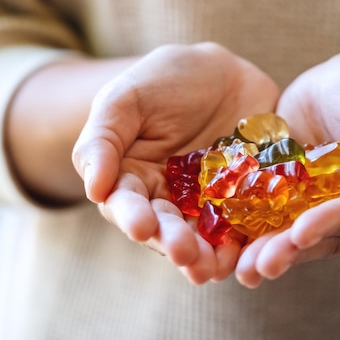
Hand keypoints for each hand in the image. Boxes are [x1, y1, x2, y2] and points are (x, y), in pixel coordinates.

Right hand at [72, 42, 279, 283]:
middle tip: (184, 252)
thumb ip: (103, 140)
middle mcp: (165, 198)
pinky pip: (242, 224)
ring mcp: (204, 202)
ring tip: (212, 267)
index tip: (141, 226)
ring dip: (206, 255)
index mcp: (131, 178)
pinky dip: (243, 241)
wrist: (220, 72)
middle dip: (173, 242)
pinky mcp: (241, 200)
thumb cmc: (163, 81)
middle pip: (165, 227)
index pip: (126, 204)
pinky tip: (245, 252)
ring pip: (202, 235)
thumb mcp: (124, 99)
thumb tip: (93, 189)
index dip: (133, 217)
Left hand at [236, 52, 339, 286]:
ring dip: (261, 250)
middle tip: (258, 268)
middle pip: (316, 236)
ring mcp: (310, 207)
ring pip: (285, 232)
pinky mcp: (281, 196)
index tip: (301, 233)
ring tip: (238, 267)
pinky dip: (241, 225)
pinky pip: (260, 211)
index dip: (328, 225)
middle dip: (287, 251)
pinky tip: (219, 239)